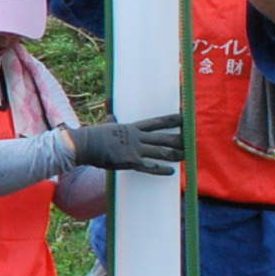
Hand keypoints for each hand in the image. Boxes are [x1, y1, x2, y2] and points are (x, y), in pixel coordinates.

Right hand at [63, 115, 183, 173]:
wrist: (83, 145)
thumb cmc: (93, 135)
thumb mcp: (105, 123)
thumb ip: (111, 115)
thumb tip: (109, 104)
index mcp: (132, 127)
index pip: (156, 122)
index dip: (171, 120)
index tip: (183, 118)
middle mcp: (136, 137)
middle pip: (162, 137)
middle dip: (178, 139)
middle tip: (191, 139)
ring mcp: (134, 149)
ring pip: (159, 152)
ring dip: (174, 154)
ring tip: (186, 155)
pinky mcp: (129, 161)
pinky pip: (149, 167)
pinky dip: (161, 169)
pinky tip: (172, 171)